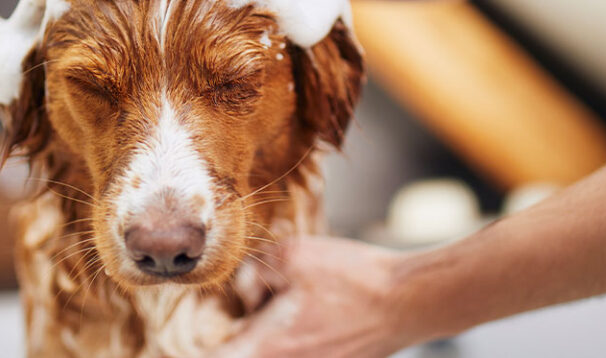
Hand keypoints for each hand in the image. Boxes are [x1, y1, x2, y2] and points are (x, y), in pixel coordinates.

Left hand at [207, 236, 419, 357]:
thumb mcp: (289, 256)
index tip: (194, 329)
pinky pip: (295, 350)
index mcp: (264, 350)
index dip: (196, 343)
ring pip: (267, 349)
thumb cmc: (352, 280)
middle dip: (238, 327)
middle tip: (256, 293)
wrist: (411, 300)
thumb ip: (250, 272)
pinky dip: (292, 332)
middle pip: (240, 352)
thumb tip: (243, 290)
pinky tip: (315, 306)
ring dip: (266, 329)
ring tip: (292, 299)